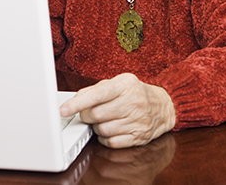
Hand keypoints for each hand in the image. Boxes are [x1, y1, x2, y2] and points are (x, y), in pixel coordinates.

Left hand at [60, 73, 175, 147]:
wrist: (162, 106)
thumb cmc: (135, 92)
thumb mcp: (118, 83)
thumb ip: (95, 89)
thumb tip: (76, 99)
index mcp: (125, 85)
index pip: (97, 94)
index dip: (77, 103)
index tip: (63, 110)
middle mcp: (133, 102)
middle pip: (97, 114)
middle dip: (86, 116)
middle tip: (88, 113)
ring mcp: (137, 120)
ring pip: (103, 129)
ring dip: (96, 127)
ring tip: (103, 120)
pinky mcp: (138, 137)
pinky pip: (112, 142)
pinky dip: (105, 138)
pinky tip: (110, 129)